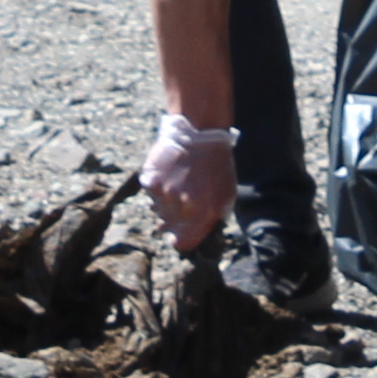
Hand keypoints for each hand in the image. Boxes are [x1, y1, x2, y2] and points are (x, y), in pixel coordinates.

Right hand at [139, 114, 238, 248]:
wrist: (202, 134)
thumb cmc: (218, 166)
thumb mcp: (226, 196)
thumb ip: (212, 218)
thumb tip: (199, 232)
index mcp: (201, 215)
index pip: (181, 244)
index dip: (181, 239)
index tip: (181, 233)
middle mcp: (180, 208)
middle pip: (165, 227)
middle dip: (171, 219)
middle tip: (180, 202)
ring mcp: (163, 193)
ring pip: (155, 209)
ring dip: (163, 202)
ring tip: (175, 184)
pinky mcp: (150, 179)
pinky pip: (149, 191)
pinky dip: (155, 186)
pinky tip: (166, 175)